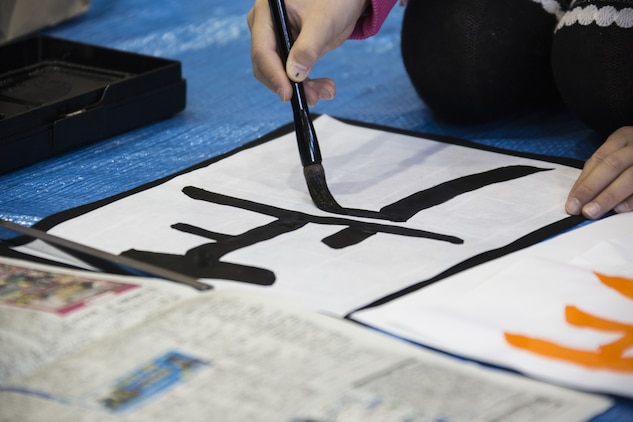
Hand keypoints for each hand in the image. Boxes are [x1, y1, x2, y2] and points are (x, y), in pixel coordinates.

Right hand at [247, 0, 368, 105]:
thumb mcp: (323, 22)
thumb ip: (308, 47)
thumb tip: (293, 75)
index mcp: (267, 12)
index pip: (262, 50)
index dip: (274, 75)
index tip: (288, 95)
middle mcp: (265, 26)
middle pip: (268, 66)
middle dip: (290, 85)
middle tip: (314, 97)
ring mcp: (276, 39)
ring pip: (280, 74)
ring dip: (303, 88)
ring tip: (327, 91)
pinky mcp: (288, 50)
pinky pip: (292, 74)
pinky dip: (308, 84)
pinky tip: (325, 87)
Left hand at [566, 126, 632, 218]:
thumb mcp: (618, 153)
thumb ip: (600, 171)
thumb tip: (578, 196)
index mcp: (622, 138)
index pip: (598, 160)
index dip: (584, 183)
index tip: (572, 202)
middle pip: (612, 166)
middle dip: (592, 189)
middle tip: (580, 209)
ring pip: (629, 177)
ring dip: (609, 196)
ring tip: (594, 211)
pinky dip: (632, 200)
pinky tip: (620, 209)